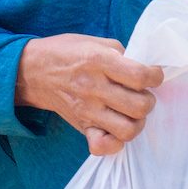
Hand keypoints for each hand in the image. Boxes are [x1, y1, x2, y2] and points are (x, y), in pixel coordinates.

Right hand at [16, 34, 164, 155]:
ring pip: (127, 130)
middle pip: (139, 106)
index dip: (155, 76)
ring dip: (137, 122)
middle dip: (149, 100)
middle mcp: (94, 87)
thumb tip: (142, 66)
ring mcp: (87, 110)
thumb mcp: (93, 41)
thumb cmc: (65, 52)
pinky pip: (102, 147)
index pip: (140, 76)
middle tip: (141, 94)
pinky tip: (116, 129)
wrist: (32, 71)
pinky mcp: (81, 126)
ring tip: (132, 112)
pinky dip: (114, 143)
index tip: (153, 75)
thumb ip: (120, 52)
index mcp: (99, 61)